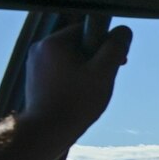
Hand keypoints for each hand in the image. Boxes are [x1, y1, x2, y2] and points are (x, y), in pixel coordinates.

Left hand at [17, 22, 131, 144]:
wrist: (47, 130)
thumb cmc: (77, 102)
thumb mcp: (104, 72)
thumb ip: (115, 48)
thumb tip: (124, 31)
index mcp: (54, 42)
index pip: (87, 29)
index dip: (105, 44)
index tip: (116, 63)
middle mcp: (40, 48)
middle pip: (78, 43)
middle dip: (96, 58)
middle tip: (104, 79)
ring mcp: (34, 63)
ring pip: (70, 58)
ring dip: (85, 69)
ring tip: (90, 91)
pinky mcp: (34, 78)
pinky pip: (60, 70)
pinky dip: (73, 78)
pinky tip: (78, 95)